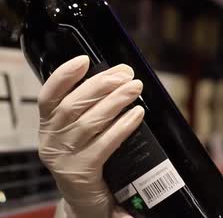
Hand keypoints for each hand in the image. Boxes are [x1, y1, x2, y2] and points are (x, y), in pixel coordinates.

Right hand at [37, 56, 143, 217]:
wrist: (85, 199)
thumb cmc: (87, 156)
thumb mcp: (81, 131)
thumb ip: (91, 106)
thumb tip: (119, 76)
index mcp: (48, 125)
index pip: (49, 96)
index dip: (64, 76)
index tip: (84, 60)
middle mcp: (51, 140)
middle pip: (72, 106)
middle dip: (100, 85)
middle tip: (126, 74)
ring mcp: (65, 157)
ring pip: (89, 122)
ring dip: (115, 102)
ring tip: (135, 88)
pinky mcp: (82, 172)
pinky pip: (105, 144)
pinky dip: (122, 126)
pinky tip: (137, 114)